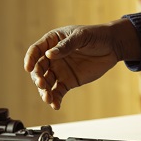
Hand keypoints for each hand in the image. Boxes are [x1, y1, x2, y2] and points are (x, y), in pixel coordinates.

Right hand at [23, 19, 139, 109]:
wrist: (112, 46)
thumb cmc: (96, 35)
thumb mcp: (81, 37)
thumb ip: (66, 46)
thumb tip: (49, 55)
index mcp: (53, 41)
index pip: (36, 50)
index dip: (30, 59)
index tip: (28, 68)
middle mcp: (53, 57)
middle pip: (38, 69)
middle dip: (38, 78)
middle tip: (42, 84)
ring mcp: (60, 70)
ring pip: (46, 83)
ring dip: (44, 91)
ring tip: (48, 98)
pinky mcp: (68, 81)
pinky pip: (58, 92)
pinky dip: (55, 99)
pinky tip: (55, 105)